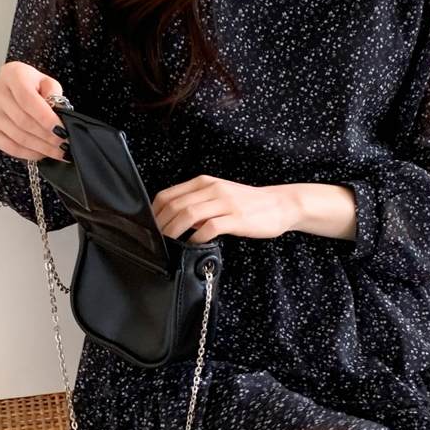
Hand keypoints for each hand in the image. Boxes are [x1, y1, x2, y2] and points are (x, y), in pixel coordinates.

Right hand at [0, 62, 71, 162]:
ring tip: (57, 152)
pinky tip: (42, 154)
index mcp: (12, 74)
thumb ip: (54, 96)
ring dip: (40, 148)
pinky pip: (9, 147)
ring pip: (17, 137)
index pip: (27, 99)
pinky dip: (28, 153)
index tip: (61, 130)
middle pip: (22, 120)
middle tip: (63, 144)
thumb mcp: (47, 83)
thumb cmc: (32, 86)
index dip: (45, 117)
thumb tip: (58, 117)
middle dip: (46, 136)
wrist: (13, 90)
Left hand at [151, 174, 302, 243]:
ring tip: (169, 244)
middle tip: (157, 241)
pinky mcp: (236, 218)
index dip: (154, 213)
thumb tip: (174, 220)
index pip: (168, 194)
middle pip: (175, 205)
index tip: (150, 228)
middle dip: (161, 225)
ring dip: (174, 232)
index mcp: (204, 183)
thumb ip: (197, 204)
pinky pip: (209, 228)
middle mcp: (212, 189)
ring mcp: (224, 203)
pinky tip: (193, 246)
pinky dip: (196, 239)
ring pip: (188, 214)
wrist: (279, 204)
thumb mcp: (218, 197)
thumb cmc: (247, 203)